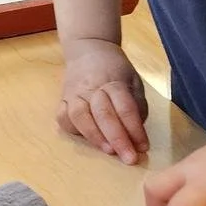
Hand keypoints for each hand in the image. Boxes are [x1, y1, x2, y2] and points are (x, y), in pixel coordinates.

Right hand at [56, 37, 149, 163]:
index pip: (124, 107)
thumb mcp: (134, 80)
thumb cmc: (115, 68)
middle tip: (128, 158)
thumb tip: (135, 134)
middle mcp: (91, 87)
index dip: (134, 129)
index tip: (143, 147)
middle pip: (103, 113)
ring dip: (94, 136)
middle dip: (117, 138)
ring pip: (79, 116)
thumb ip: (136, 106)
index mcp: (113, 81)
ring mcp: (73, 93)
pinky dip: (73, 130)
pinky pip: (63, 117)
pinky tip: (86, 139)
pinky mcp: (62, 99)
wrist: (88, 48)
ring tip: (108, 151)